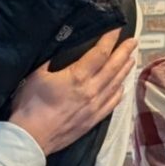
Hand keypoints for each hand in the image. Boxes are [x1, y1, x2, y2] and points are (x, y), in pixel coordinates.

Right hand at [9, 29, 137, 156]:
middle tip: (133, 41)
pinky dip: (119, 93)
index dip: (110, 39)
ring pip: (115, 85)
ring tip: (131, 59)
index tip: (117, 28)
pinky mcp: (93, 120)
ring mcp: (94, 107)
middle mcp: (91, 91)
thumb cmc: (30, 104)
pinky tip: (123, 87)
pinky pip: (111, 104)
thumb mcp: (37, 74)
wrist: (32, 137)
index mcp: (78, 77)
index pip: (100, 53)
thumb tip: (61, 47)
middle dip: (124, 52)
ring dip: (124, 71)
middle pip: (113, 68)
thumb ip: (52, 60)